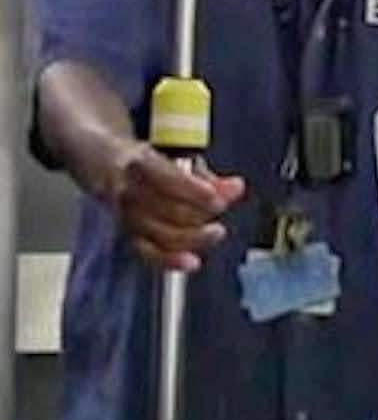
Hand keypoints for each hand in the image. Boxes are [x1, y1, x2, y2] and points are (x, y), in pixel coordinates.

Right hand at [106, 138, 245, 272]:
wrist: (99, 161)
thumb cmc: (142, 158)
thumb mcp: (172, 156)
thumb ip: (207, 176)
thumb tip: (235, 188)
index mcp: (138, 163)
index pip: (166, 179)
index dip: (193, 190)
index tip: (216, 197)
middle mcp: (127, 190)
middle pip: (164, 209)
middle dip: (198, 213)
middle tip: (221, 210)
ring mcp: (123, 215)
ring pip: (158, 234)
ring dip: (192, 237)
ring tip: (215, 233)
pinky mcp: (125, 233)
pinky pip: (148, 252)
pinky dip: (171, 260)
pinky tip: (191, 262)